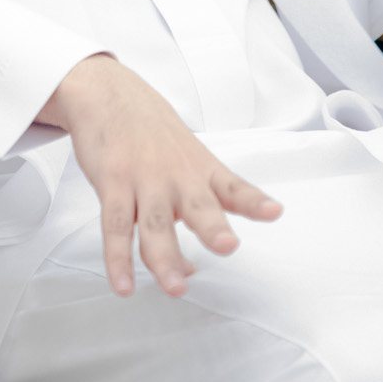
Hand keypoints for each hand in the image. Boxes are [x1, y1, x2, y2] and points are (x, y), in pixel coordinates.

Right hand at [38, 54, 281, 295]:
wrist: (108, 94)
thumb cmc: (152, 135)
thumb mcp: (184, 162)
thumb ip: (192, 216)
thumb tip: (190, 271)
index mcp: (201, 168)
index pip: (234, 186)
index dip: (254, 201)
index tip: (274, 211)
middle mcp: (177, 174)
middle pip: (197, 204)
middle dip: (211, 226)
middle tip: (225, 245)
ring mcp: (143, 178)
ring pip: (154, 223)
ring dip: (164, 258)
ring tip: (175, 288)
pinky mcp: (112, 183)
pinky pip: (114, 227)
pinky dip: (118, 259)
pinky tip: (123, 285)